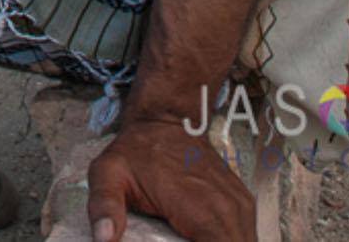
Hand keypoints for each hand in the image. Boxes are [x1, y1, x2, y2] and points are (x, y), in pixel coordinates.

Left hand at [86, 118, 254, 241]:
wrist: (167, 119)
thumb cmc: (138, 149)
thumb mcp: (109, 173)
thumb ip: (104, 206)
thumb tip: (103, 238)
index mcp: (200, 208)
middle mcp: (229, 209)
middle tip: (175, 240)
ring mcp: (241, 208)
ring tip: (186, 237)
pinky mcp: (244, 206)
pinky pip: (245, 237)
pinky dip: (229, 241)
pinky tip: (203, 238)